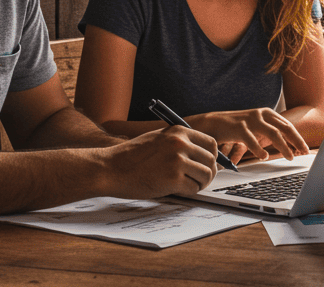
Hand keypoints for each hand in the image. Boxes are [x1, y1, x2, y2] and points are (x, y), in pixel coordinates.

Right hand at [100, 126, 217, 197]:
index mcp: (178, 132)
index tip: (207, 165)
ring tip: (189, 186)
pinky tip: (178, 190)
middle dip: (208, 173)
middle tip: (200, 180)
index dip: (212, 157)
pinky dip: (189, 192)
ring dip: (200, 184)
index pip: (210, 144)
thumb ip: (179, 142)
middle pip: (211, 161)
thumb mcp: (158, 138)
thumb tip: (202, 155)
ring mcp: (178, 161)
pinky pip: (194, 188)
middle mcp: (181, 144)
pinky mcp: (173, 179)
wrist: (111, 168)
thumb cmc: (132, 156)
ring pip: (206, 175)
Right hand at [193, 108, 309, 162]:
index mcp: (266, 113)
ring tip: (290, 157)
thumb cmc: (235, 128)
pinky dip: (259, 149)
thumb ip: (268, 133)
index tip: (304, 148)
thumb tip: (287, 146)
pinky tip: (264, 157)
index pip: (287, 125)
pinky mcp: (238, 128)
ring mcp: (250, 120)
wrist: (211, 123)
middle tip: (305, 152)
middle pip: (285, 127)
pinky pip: (252, 139)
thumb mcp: (255, 127)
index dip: (297, 137)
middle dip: (296, 140)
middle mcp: (261, 114)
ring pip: (273, 133)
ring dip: (283, 146)